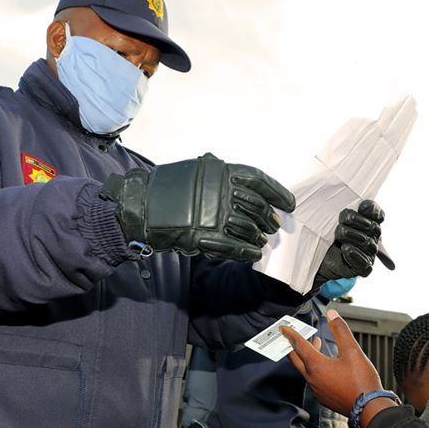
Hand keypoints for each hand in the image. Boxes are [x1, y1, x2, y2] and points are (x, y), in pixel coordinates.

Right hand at [100, 153, 295, 261]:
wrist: (140, 205)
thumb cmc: (167, 188)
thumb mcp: (196, 172)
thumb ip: (220, 179)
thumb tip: (244, 190)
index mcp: (220, 172)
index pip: (258, 180)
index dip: (277, 193)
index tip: (288, 203)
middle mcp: (220, 191)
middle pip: (258, 207)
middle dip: (269, 219)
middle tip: (273, 226)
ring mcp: (214, 215)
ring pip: (249, 228)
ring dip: (258, 237)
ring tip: (261, 241)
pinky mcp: (206, 237)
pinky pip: (236, 247)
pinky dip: (248, 252)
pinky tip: (253, 255)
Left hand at [281, 310, 384, 419]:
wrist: (369, 408)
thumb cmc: (361, 382)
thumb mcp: (353, 351)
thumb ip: (341, 331)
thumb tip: (332, 316)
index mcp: (316, 365)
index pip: (298, 345)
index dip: (291, 334)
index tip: (284, 328)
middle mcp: (312, 378)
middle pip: (296, 359)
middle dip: (293, 346)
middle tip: (292, 337)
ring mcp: (317, 389)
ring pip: (305, 369)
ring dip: (307, 356)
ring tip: (316, 345)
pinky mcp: (324, 397)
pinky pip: (313, 380)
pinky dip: (314, 368)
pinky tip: (326, 365)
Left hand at [315, 200, 383, 283]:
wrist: (312, 257)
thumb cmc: (321, 235)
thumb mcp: (325, 217)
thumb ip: (330, 206)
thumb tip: (301, 199)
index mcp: (366, 222)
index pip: (377, 214)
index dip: (372, 209)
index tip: (361, 206)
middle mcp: (370, 237)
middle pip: (373, 228)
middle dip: (357, 222)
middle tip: (340, 221)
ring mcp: (368, 253)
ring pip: (370, 244)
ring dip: (353, 237)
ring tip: (338, 236)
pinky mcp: (362, 268)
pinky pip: (365, 263)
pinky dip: (355, 255)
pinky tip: (345, 249)